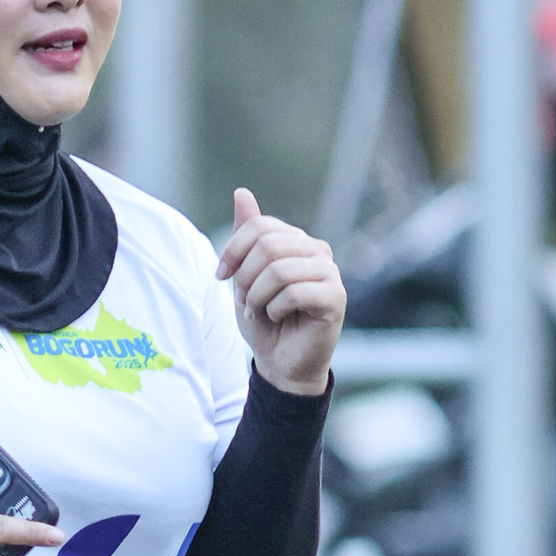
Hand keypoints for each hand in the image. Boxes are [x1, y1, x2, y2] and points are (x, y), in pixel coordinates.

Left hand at [216, 187, 344, 395]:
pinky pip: (294, 292)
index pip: (260, 226)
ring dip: (258, 297)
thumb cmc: (265, 321)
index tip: (220, 276)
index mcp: (296, 241)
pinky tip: (278, 318)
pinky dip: (275, 309)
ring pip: (279, 269)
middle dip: (246, 277)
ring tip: (260, 312)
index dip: (233, 250)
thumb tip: (241, 192)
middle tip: (246, 301)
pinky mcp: (336, 297)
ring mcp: (330, 272)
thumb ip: (246, 237)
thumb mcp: (245, 277)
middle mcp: (316, 250)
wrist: (281, 363)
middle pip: (269, 245)